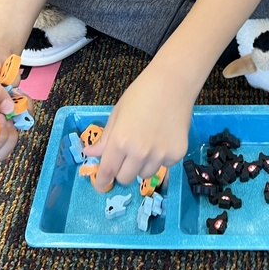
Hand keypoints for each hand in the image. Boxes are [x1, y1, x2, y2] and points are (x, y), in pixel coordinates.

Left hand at [83, 64, 191, 188]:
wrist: (173, 83)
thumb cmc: (142, 93)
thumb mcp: (117, 113)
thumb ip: (106, 138)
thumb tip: (91, 153)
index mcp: (120, 141)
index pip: (107, 172)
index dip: (102, 181)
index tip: (100, 185)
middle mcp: (140, 153)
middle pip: (125, 178)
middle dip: (122, 171)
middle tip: (126, 157)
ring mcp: (160, 155)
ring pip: (145, 174)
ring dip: (141, 166)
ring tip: (147, 143)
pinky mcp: (177, 154)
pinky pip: (163, 166)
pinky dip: (160, 158)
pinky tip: (162, 138)